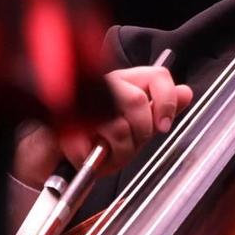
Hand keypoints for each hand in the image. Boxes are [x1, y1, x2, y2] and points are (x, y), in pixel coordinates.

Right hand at [12, 63, 192, 183]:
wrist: (47, 156)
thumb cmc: (90, 140)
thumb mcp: (133, 129)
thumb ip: (157, 110)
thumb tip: (187, 93)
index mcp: (125, 80)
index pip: (158, 75)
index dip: (166, 102)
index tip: (162, 126)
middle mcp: (104, 82)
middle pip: (137, 101)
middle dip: (139, 134)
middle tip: (128, 147)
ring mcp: (78, 96)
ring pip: (115, 123)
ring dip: (116, 151)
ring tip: (107, 157)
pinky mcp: (57, 117)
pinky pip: (85, 142)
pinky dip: (89, 158)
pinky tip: (84, 157)